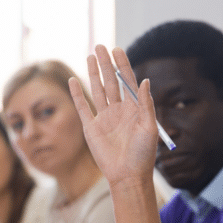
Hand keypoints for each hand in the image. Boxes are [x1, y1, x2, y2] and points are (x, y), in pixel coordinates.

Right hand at [68, 45, 159, 188]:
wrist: (128, 176)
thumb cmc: (143, 155)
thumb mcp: (149, 128)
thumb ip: (146, 104)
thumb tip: (144, 80)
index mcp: (134, 109)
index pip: (127, 81)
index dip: (122, 65)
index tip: (117, 49)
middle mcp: (119, 110)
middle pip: (111, 82)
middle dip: (106, 64)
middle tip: (101, 46)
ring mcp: (104, 118)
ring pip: (98, 90)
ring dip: (93, 73)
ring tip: (90, 56)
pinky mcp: (92, 128)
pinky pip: (83, 107)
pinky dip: (77, 94)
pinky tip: (73, 81)